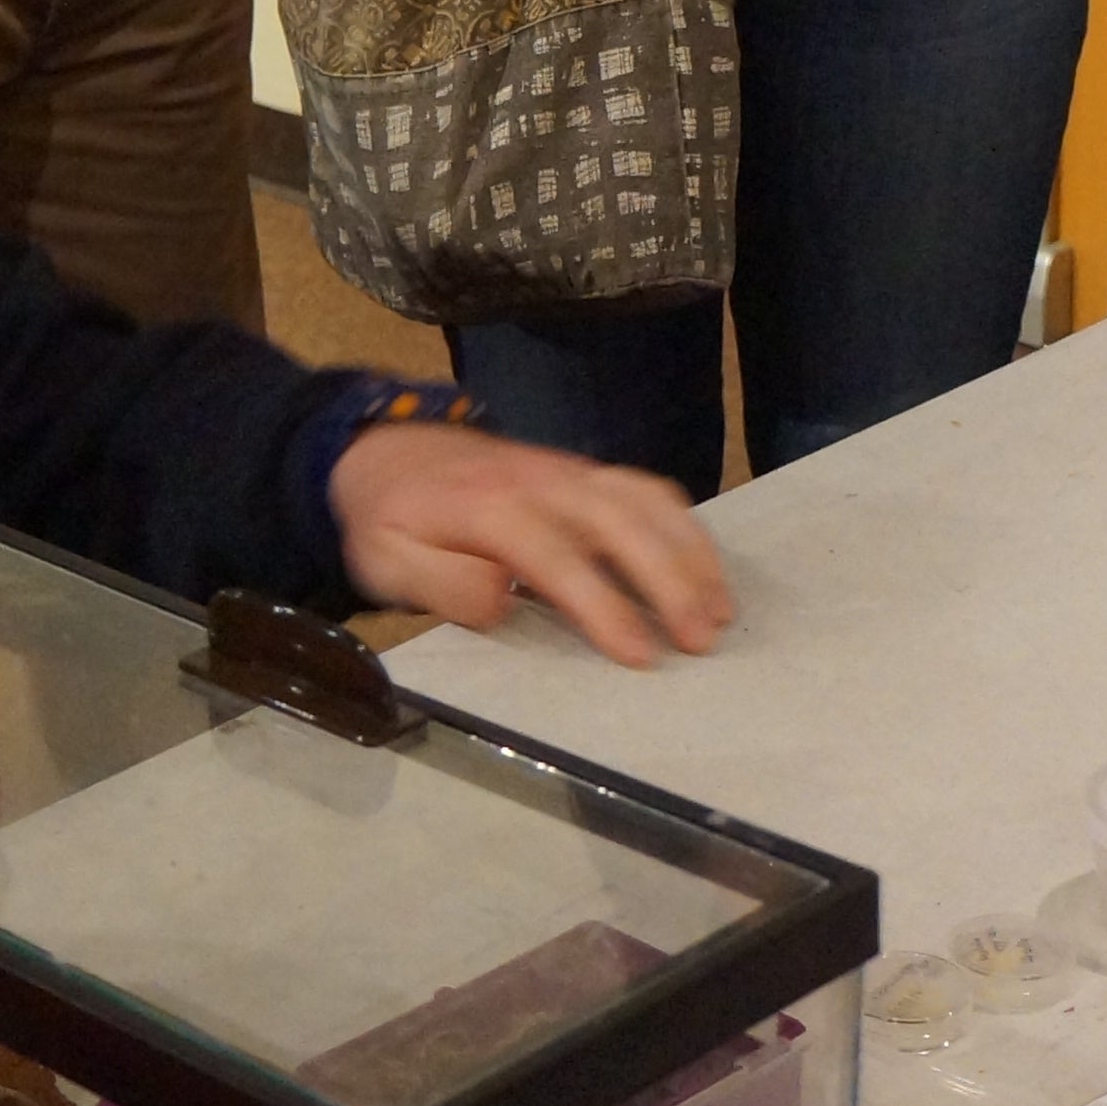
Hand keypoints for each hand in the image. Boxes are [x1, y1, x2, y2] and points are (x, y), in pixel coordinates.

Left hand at [326, 423, 734, 666]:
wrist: (390, 451)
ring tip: (720, 611)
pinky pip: (648, 490)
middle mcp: (543, 482)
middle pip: (620, 522)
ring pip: (646, 501)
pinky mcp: (588, 472)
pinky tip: (705, 570)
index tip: (640, 654)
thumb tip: (501, 598)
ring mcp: (571, 471)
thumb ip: (438, 581)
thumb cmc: (392, 520)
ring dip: (689, 553)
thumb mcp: (386, 559)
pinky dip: (685, 527)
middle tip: (702, 640)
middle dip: (668, 580)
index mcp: (490, 508)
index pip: (557, 559)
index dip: (602, 607)